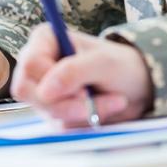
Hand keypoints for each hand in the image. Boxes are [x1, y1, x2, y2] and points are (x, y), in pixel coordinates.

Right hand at [10, 24, 153, 126]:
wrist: (137, 88)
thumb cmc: (121, 65)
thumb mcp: (104, 62)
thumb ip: (74, 70)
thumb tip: (45, 91)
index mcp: (45, 41)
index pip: (30, 65)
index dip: (51, 81)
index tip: (82, 89)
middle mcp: (38, 65)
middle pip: (28, 92)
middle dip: (65, 103)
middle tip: (92, 100)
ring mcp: (43, 90)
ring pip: (46, 112)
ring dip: (82, 113)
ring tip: (111, 101)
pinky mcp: (52, 111)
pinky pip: (58, 125)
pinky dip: (84, 122)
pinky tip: (102, 110)